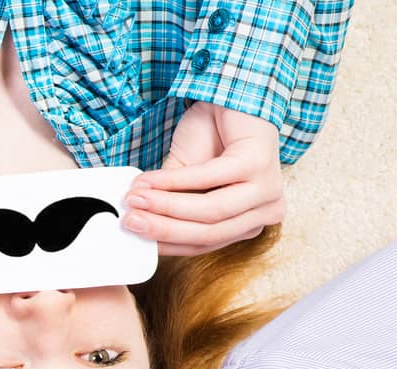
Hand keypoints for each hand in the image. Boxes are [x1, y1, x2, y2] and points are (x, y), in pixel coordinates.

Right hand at [124, 102, 283, 256]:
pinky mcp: (260, 161)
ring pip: (210, 211)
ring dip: (165, 206)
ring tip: (135, 198)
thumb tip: (136, 228)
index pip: (203, 244)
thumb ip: (168, 206)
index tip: (133, 237)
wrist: (227, 95)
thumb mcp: (183, 182)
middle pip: (207, 232)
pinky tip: (149, 181)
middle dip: (162, 228)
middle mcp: (265, 209)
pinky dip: (175, 181)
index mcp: (248, 221)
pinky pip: (210, 179)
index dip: (166, 244)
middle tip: (129, 220)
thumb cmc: (208, 138)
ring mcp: (267, 188)